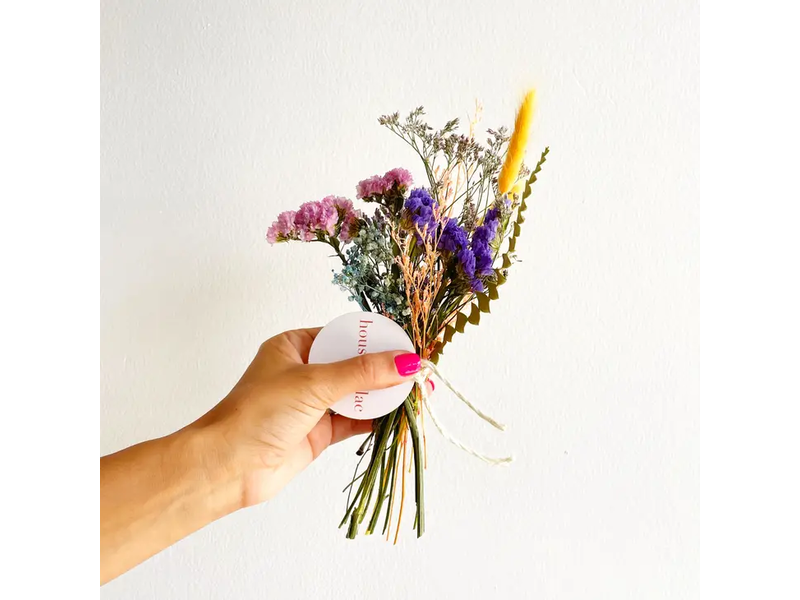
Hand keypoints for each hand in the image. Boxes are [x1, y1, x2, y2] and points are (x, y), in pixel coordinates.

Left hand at [194, 328, 424, 507]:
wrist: (228, 467)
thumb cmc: (259, 412)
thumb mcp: (314, 382)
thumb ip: (362, 372)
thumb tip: (407, 362)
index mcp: (296, 345)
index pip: (346, 335)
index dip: (377, 340)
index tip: (409, 345)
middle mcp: (305, 371)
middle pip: (356, 365)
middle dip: (387, 370)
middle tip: (421, 373)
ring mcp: (313, 402)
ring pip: (358, 394)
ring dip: (385, 396)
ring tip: (418, 395)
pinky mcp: (320, 431)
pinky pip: (356, 420)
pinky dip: (377, 420)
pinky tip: (400, 417)